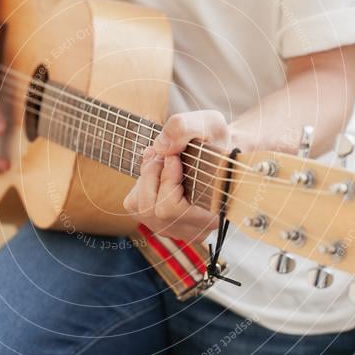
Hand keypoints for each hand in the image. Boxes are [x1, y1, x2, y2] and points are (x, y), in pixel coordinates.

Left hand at [123, 110, 232, 241]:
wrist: (219, 152)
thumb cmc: (216, 141)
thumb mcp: (209, 123)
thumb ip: (184, 128)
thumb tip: (160, 148)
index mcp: (213, 214)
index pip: (171, 209)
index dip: (167, 179)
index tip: (175, 156)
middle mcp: (195, 230)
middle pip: (152, 209)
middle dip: (152, 175)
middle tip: (164, 153)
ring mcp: (177, 230)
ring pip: (141, 208)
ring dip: (146, 178)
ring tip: (160, 160)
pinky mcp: (161, 223)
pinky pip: (135, 206)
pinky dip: (141, 184)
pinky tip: (157, 172)